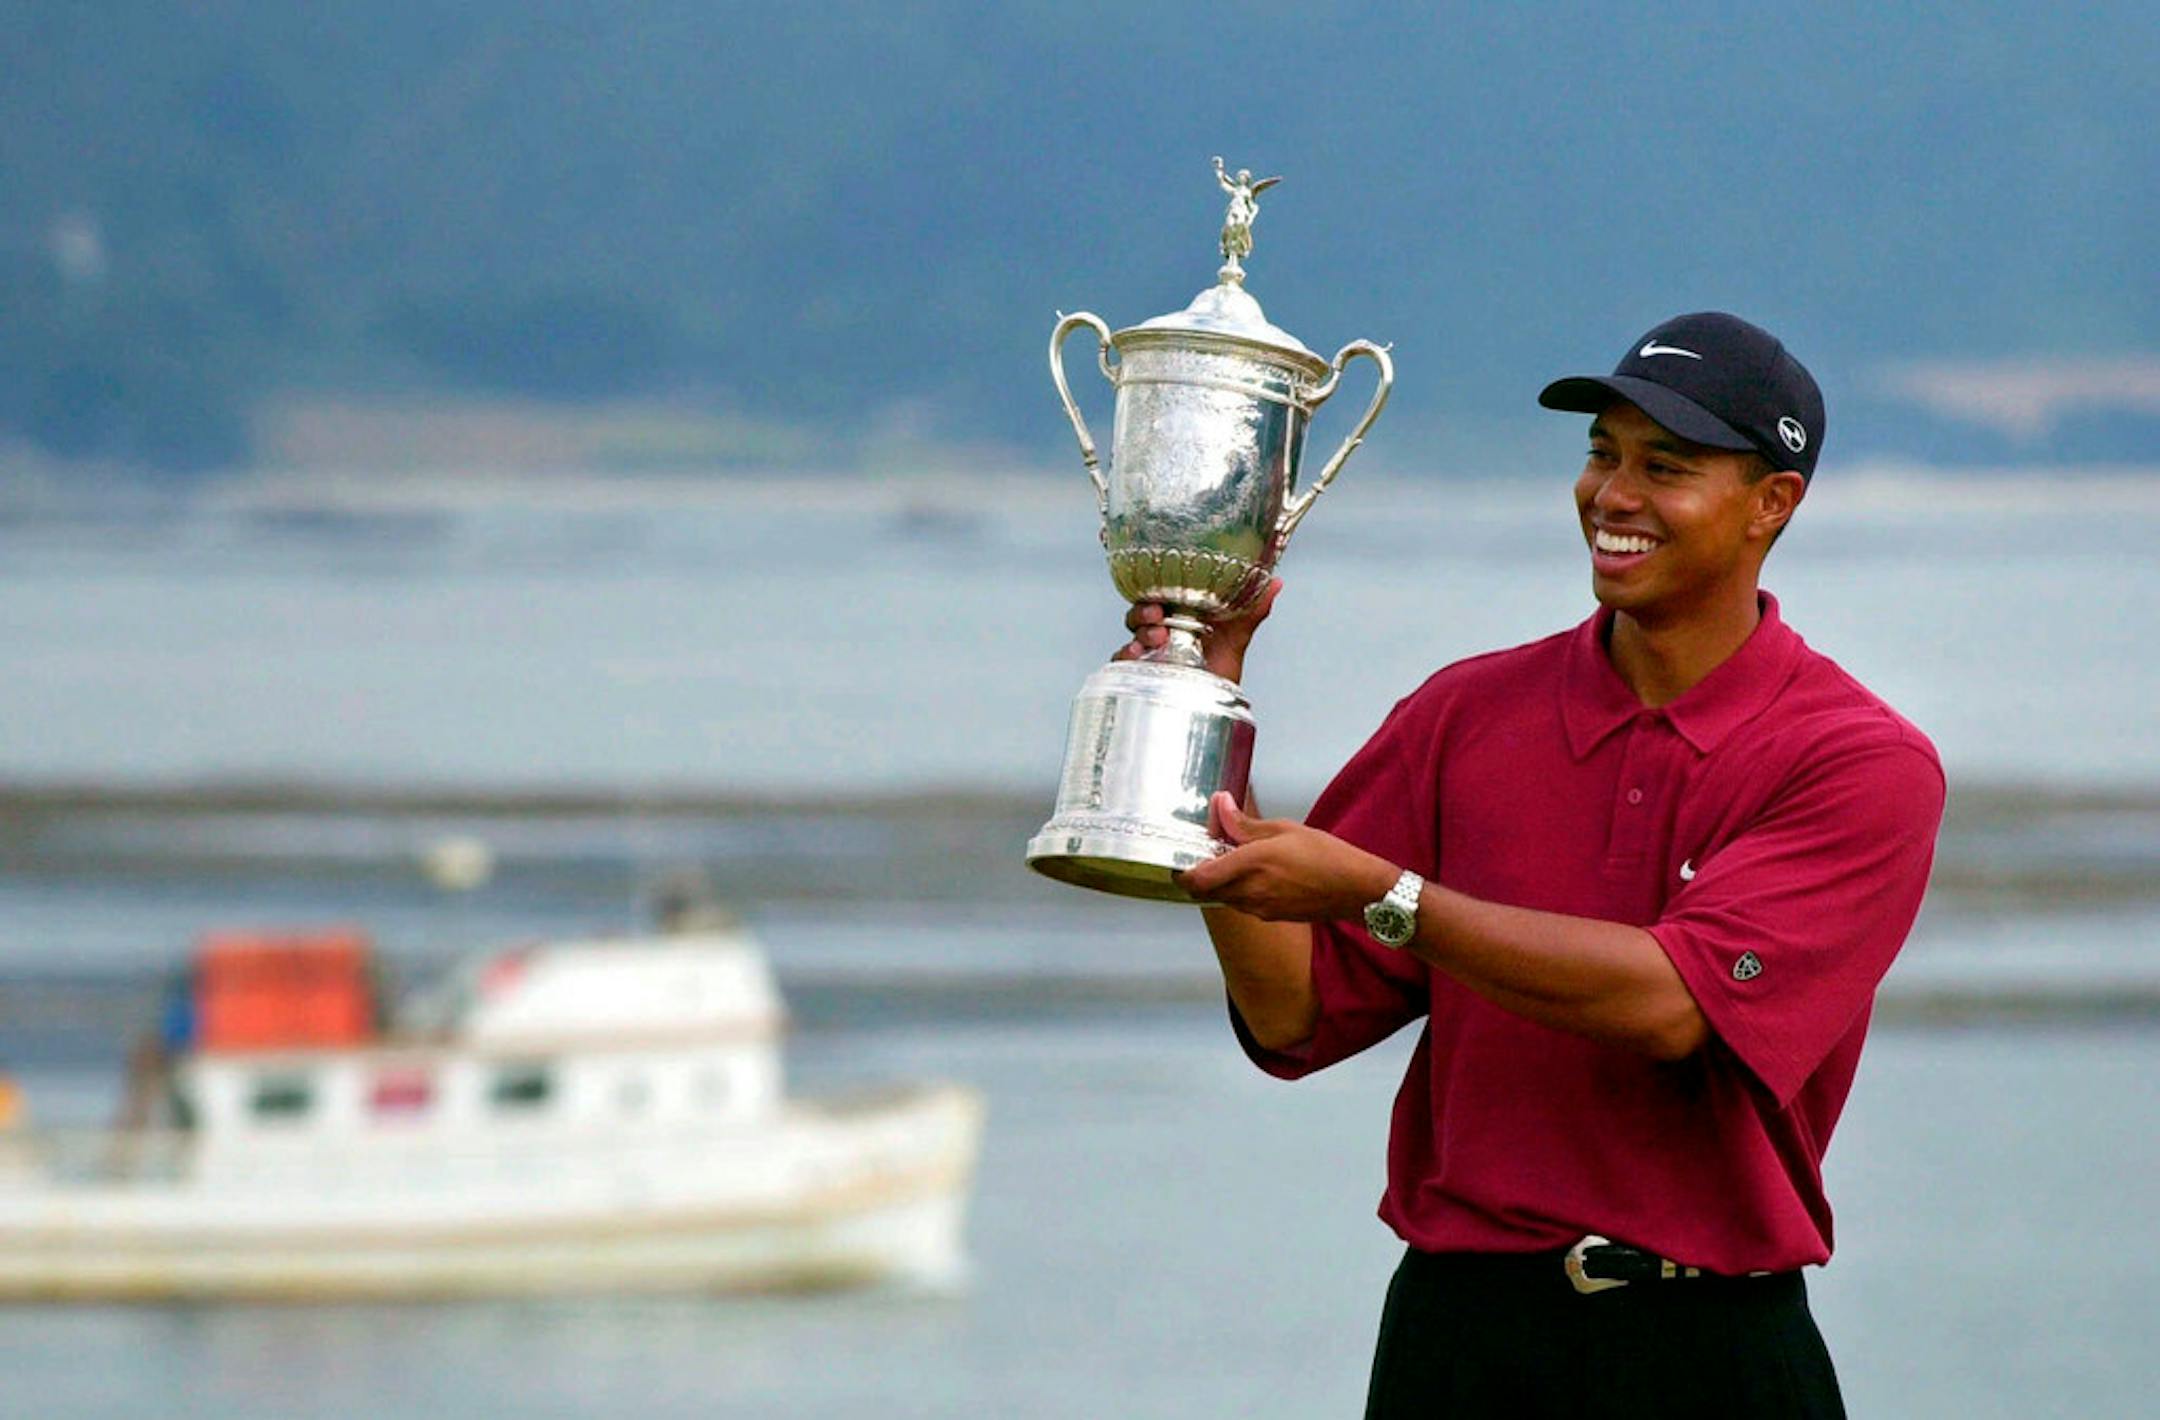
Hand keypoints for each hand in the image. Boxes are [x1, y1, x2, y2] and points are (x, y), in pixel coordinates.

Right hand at [1114, 578, 1282, 683]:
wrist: (1218, 709)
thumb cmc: (1222, 669)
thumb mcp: (1237, 637)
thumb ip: (1252, 610)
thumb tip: (1277, 582)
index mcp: (1177, 616)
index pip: (1159, 595)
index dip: (1157, 591)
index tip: (1165, 594)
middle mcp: (1159, 632)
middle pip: (1139, 613)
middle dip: (1143, 611)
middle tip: (1156, 616)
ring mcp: (1148, 654)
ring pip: (1131, 635)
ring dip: (1139, 632)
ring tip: (1155, 638)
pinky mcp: (1140, 674)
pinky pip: (1123, 662)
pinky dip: (1125, 656)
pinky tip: (1137, 656)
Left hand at [1175, 791, 1399, 920]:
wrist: (1357, 890)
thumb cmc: (1326, 855)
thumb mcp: (1285, 829)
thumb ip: (1245, 823)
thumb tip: (1219, 804)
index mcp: (1252, 864)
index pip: (1199, 878)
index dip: (1181, 872)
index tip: (1179, 857)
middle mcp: (1251, 892)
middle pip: (1206, 890)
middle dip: (1201, 873)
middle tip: (1209, 851)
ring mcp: (1260, 909)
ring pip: (1224, 897)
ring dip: (1221, 881)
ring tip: (1235, 858)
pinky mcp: (1270, 916)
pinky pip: (1243, 903)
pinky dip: (1240, 889)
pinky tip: (1256, 873)